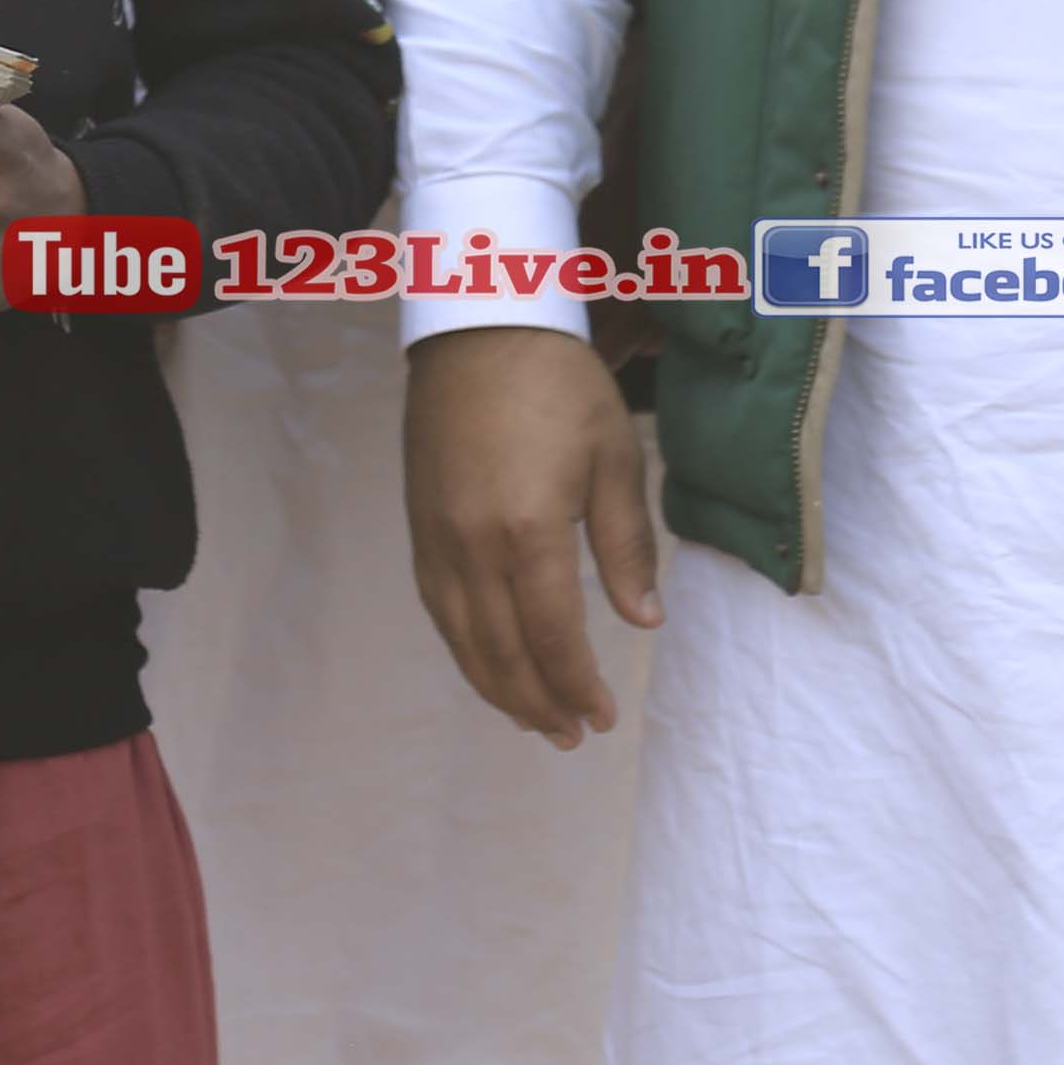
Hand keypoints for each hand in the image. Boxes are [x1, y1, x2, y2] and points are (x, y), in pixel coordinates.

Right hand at [401, 323, 661, 747]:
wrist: (479, 328)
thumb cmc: (560, 386)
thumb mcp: (614, 457)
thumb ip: (626, 545)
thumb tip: (643, 620)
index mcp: (527, 531)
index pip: (552, 635)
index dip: (577, 685)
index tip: (602, 717)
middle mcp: (471, 546)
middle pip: (500, 651)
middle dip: (537, 703)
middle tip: (570, 736)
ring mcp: (436, 539)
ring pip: (461, 639)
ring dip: (497, 688)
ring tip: (532, 720)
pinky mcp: (419, 527)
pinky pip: (438, 608)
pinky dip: (464, 649)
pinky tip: (487, 663)